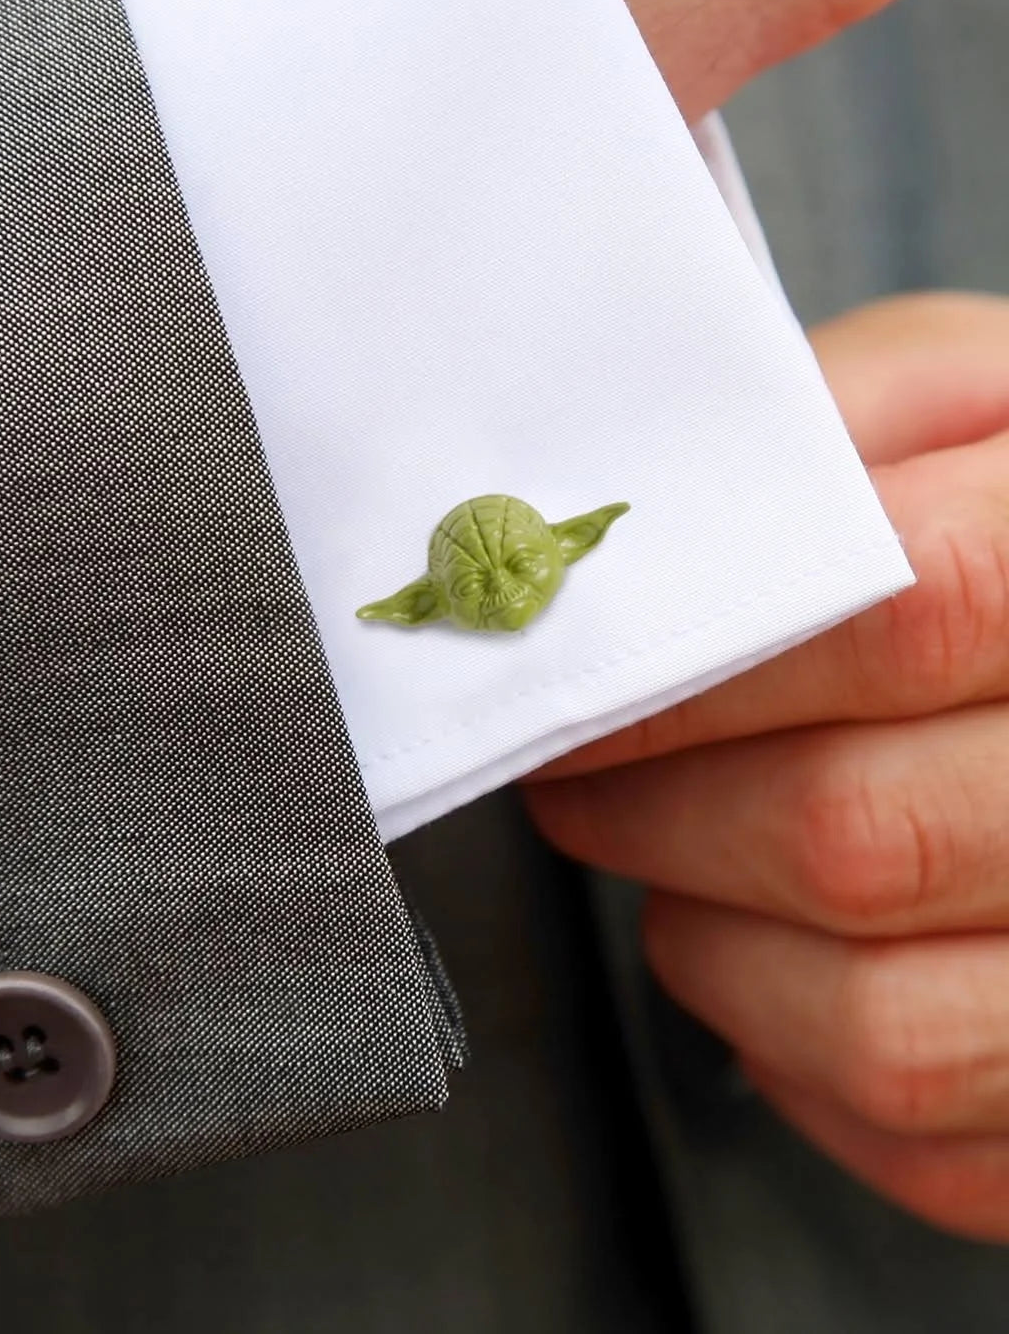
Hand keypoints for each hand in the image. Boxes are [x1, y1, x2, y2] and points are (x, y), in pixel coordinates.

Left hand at [524, 292, 1008, 1241]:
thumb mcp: (969, 401)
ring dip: (712, 951)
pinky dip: (794, 1060)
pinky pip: (925, 1141)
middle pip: (857, 835)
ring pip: (884, 1026)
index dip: (695, 669)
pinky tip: (775, 963)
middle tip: (579, 776)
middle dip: (659, 812)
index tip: (572, 685)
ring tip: (676, 867)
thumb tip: (635, 510)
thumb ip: (834, 420)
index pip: (899, 614)